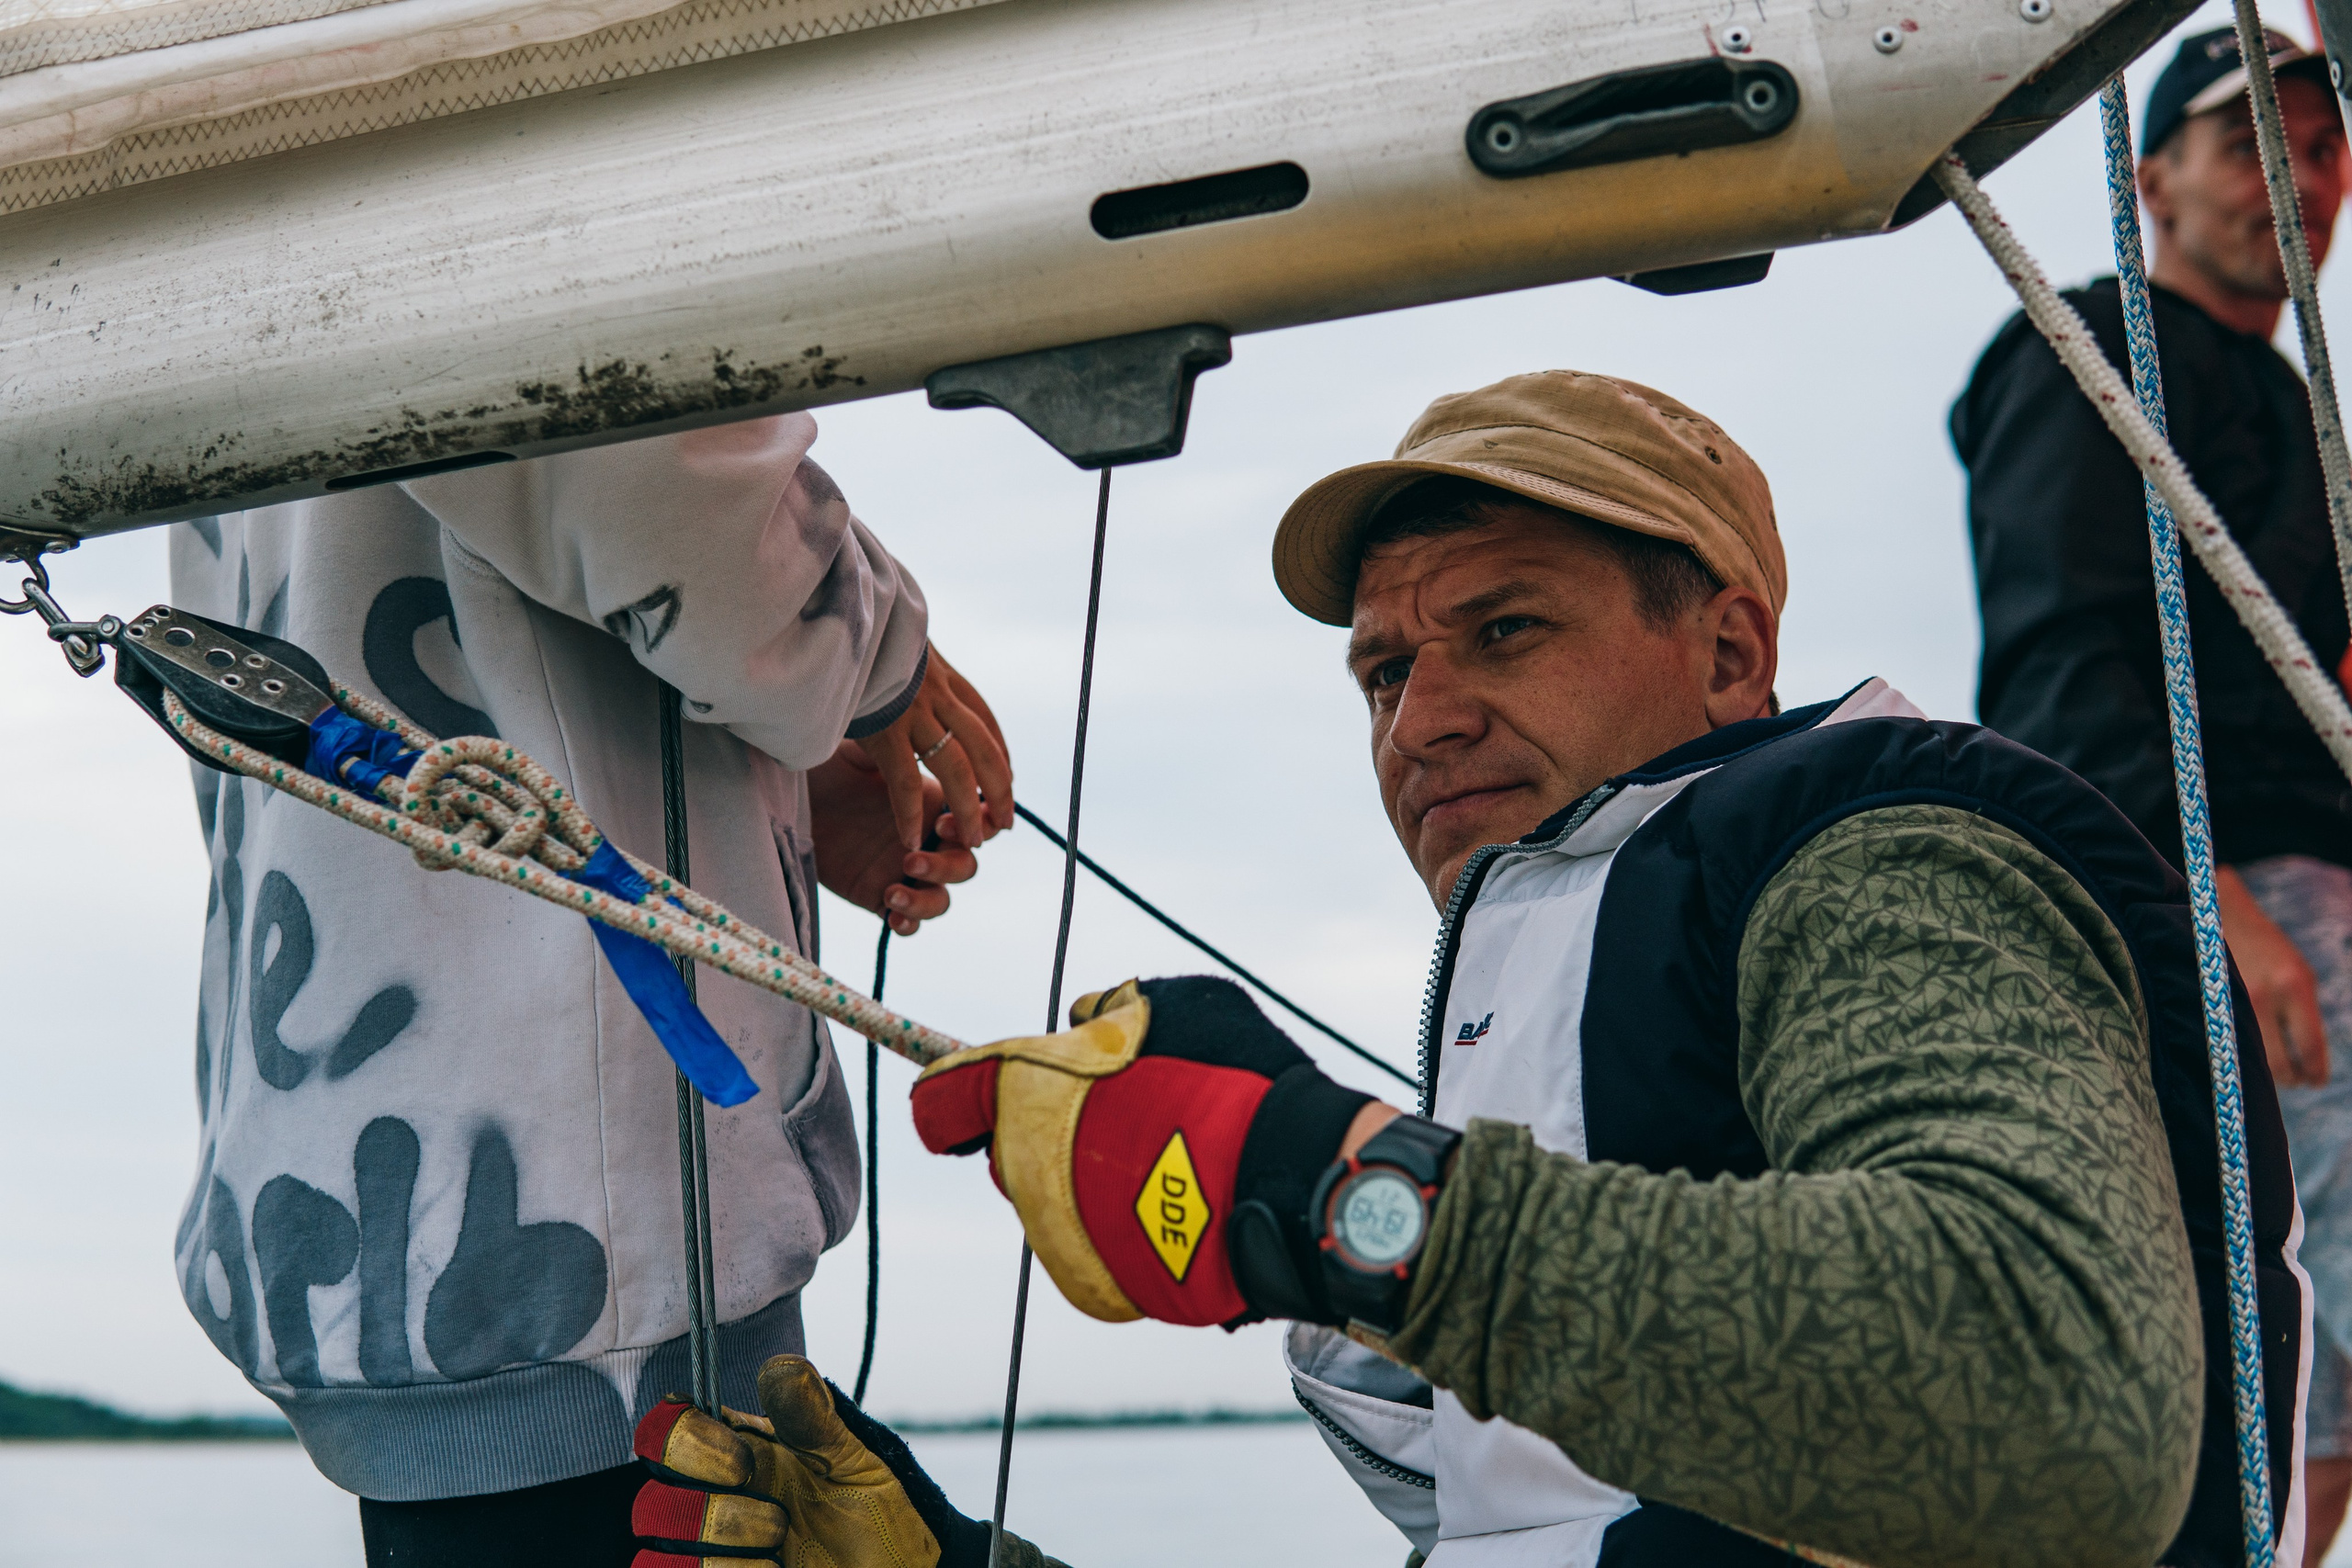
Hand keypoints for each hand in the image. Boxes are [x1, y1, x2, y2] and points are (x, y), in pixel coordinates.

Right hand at [631, 1354, 990, 1567]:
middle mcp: (706, 1502)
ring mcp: (701, 1553)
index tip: (742, 1460)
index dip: (683, 1439)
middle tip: (778, 1518)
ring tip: (778, 1551)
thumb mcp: (849, 1462)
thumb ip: (811, 1418)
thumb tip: (781, 1366)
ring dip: (722, 1550)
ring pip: (655, 1551)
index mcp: (731, 1455)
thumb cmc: (870, 1520)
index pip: (664, 1431)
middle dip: (717, 1513)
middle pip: (650, 1498)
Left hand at [810, 741, 980, 935]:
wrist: (797, 798)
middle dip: (948, 865)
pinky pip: (910, 923)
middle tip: (912, 857)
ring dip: (928, 898)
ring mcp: (906, 873)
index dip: (976, 826)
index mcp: (934, 806)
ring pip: (943, 898)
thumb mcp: (865, 756)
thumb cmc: (831, 770)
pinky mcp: (881, 897)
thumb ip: (903, 758)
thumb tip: (934, 745)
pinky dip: (908, 923)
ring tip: (894, 890)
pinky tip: (891, 915)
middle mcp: (927, 842)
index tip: (941, 821)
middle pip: (966, 864)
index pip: (978, 821)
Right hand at [849, 644, 1011, 853]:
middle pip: (984, 749)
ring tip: (972, 841)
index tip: (1006, 782)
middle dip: (999, 791)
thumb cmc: (856, 636)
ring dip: (968, 809)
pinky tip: (909, 839)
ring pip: (957, 769)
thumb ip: (909, 676)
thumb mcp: (897, 652)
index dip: (1000, 758)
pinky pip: (906, 781)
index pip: (986, 723)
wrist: (835, 613)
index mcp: (942, 676)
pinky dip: (910, 814)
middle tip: (1005, 823)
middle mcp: (937, 694)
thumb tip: (905, 690)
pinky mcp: (884, 728)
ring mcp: (913, 711)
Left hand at [909, 976, 1378, 1326]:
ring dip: (1094, 1179)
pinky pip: (1096, 1248)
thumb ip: (1113, 1009)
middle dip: (1051, 1130)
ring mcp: (1058, 1236)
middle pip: (1011, 1151)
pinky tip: (1182, 1207)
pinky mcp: (1096, 1286)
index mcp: (1028, 1093)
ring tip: (1171, 1161)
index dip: (959, 1088)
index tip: (983, 1086)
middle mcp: (1026, 1170)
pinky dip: (1126, 1229)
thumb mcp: (1178, 1004)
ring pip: (1056, 1200)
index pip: (942, 1099)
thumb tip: (1088, 1017)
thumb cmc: (1234, 1077)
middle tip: (1125, 1113)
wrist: (1289, 1183)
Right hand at [2218, 865, 2330, 1086]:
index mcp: (2296, 987)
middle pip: (2280, 1063)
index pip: (2309, 1048)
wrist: (2223, 917)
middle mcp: (2265, 996)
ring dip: (2267, 1072)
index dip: (2315, 1072)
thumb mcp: (2299, 975)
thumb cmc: (2269, 950)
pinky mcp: (2212, 1004)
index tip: (2317, 1082)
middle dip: (2292, 1078)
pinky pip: (2231, 1044)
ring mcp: (2233, 1001)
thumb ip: (2304, 1014)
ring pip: (2253, 1060)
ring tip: (2276, 1071)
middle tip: (2298, 1081)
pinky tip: (2249, 1056)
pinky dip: (2242, 1056)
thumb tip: (2307, 1061)